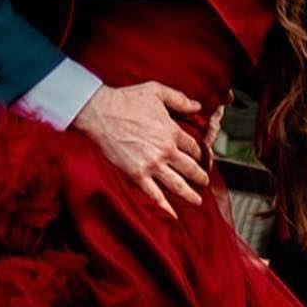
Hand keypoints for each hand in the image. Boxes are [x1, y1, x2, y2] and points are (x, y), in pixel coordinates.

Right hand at [74, 82, 207, 217]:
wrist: (101, 113)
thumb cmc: (126, 100)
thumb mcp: (157, 91)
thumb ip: (179, 99)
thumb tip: (197, 106)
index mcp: (172, 132)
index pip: (193, 147)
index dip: (199, 153)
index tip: (201, 158)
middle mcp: (165, 150)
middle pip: (190, 168)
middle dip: (200, 176)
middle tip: (204, 182)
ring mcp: (151, 165)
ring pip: (177, 184)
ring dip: (190, 194)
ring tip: (197, 200)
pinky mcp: (136, 174)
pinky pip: (153, 194)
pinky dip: (164, 206)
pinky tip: (173, 214)